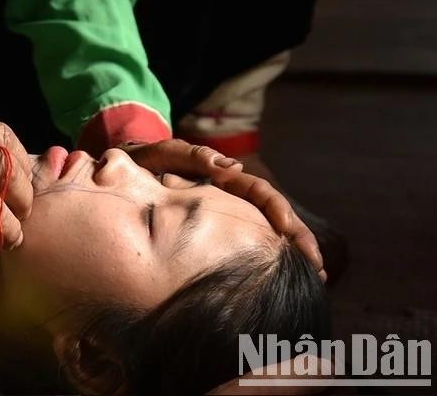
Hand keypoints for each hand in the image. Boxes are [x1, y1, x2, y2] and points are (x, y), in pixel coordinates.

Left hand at [121, 139, 325, 281]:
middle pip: (272, 216)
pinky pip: (247, 244)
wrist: (121, 173)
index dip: (279, 211)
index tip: (292, 231)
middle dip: (297, 239)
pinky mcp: (219, 229)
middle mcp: (230, 194)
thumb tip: (229, 166)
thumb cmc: (141, 161)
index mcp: (222, 176)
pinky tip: (279, 281)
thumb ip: (186, 155)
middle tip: (316, 265)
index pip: (260, 192)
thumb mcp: (159, 154)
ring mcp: (225, 212)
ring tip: (312, 277)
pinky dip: (265, 260)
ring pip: (264, 233)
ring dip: (288, 254)